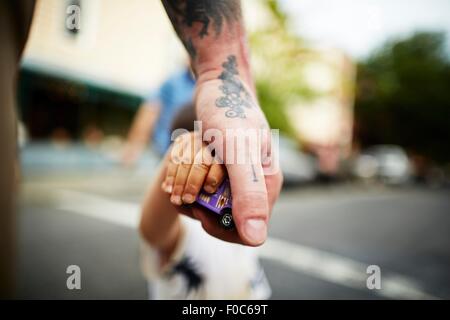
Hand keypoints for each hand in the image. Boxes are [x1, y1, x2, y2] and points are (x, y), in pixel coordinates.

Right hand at [161, 132, 225, 204]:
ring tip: (176, 200)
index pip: (225, 163)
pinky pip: (175, 157)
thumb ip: (211, 208)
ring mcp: (200, 140)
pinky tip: (167, 189)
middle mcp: (217, 145)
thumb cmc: (211, 194)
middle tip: (188, 200)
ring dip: (179, 182)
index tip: (209, 190)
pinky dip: (171, 174)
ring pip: (186, 160)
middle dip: (194, 182)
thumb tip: (199, 211)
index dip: (215, 175)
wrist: (196, 176)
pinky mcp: (184, 141)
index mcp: (234, 157)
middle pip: (203, 161)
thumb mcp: (216, 203)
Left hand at [193, 74, 282, 246]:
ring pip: (215, 205)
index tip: (197, 210)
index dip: (219, 227)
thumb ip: (249, 194)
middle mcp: (257, 184)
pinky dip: (192, 183)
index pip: (246, 230)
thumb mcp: (237, 151)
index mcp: (267, 185)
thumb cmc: (229, 111)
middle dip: (201, 209)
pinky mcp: (228, 167)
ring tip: (176, 180)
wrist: (219, 83)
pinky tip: (182, 170)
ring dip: (192, 196)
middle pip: (228, 219)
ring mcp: (242, 176)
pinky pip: (210, 188)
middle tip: (180, 194)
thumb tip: (256, 238)